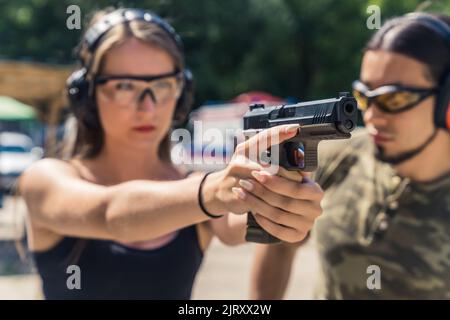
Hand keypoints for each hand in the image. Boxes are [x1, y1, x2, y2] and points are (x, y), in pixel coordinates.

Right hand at [202, 124, 323, 242]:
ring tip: (296, 191)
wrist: (218, 191)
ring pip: (268, 183)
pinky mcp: (238, 195)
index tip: (295, 128)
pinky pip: (262, 198)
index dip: (279, 132)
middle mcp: (240, 161)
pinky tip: (282, 202)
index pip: (264, 137)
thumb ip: (272, 157)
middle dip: (290, 174)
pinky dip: (274, 200)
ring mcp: (237, 179)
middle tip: (302, 178)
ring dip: (285, 188)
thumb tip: (302, 165)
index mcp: (245, 149)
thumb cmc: (241, 173)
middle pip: (272, 166)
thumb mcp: (252, 159)